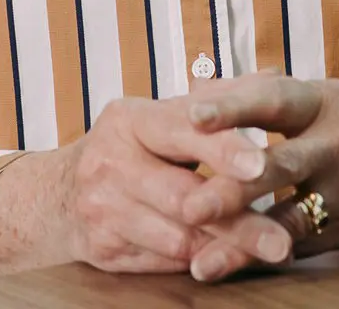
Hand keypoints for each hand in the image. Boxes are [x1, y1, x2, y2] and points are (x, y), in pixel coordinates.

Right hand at [0, 92, 293, 279]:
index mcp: (130, 119)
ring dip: (227, 247)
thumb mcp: (160, 115)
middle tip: (281, 236)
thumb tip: (273, 75)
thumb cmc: (130, 147)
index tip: (260, 163)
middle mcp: (111, 162)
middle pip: (183, 196)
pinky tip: (232, 265)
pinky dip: (201, 264)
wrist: (57, 195)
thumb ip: (216, 101)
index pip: (181, 130)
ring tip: (272, 251)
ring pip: (176, 236)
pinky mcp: (104, 251)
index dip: (221, 147)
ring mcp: (104, 210)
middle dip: (238, 218)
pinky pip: (162, 264)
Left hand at [176, 74, 338, 279]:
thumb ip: (268, 97)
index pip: (273, 98)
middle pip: (277, 164)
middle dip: (231, 187)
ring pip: (287, 218)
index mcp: (326, 100)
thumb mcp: (329, 96)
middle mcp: (337, 144)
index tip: (191, 111)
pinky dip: (265, 257)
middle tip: (187, 204)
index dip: (232, 104)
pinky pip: (301, 244)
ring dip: (242, 240)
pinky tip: (232, 268)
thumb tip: (198, 88)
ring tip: (202, 261)